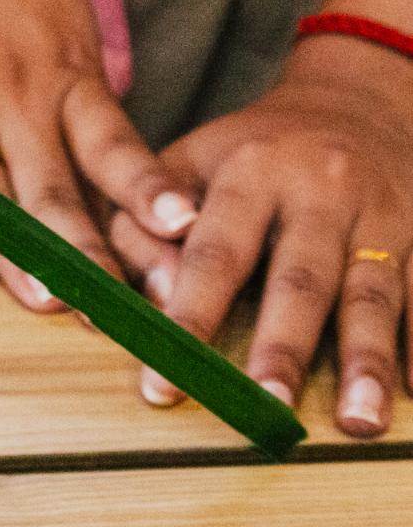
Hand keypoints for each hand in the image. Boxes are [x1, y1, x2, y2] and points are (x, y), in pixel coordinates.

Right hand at [0, 0, 198, 308]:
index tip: (184, 246)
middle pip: (56, 186)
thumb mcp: (58, 12)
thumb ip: (78, 90)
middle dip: (90, 255)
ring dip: (20, 253)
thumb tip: (108, 170)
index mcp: (63, 64)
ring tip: (49, 304)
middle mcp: (10, 86)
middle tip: (121, 312)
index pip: (115, 149)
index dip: (147, 202)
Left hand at [109, 36, 412, 436]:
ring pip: (375, 292)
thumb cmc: (249, 152)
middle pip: (301, 278)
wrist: (355, 103)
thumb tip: (147, 299)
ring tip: (357, 423)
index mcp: (249, 173)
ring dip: (368, 361)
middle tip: (269, 409)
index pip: (214, 253)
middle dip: (284, 347)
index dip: (188, 317)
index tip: (163, 383)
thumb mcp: (185, 163)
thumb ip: (146, 226)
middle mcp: (320, 192)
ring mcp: (381, 216)